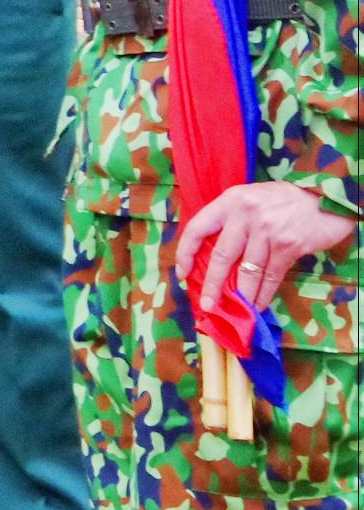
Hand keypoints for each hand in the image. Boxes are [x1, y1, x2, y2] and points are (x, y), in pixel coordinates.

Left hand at [179, 181, 355, 315]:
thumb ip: (232, 220)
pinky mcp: (288, 245)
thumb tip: (212, 256)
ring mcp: (267, 230)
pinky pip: (270, 276)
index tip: (183, 273)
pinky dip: (263, 293)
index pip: (197, 228)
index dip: (186, 253)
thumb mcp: (251, 199)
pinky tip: (258, 304)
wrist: (326, 198)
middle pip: (221, 256)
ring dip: (242, 295)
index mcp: (230, 200)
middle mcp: (245, 214)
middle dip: (213, 285)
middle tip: (207, 305)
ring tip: (236, 311)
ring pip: (247, 271)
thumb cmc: (284, 200)